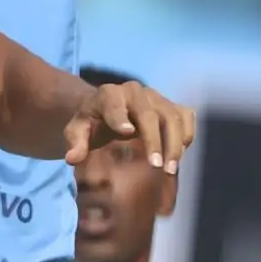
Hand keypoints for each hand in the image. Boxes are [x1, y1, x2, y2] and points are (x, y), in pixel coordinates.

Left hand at [62, 81, 193, 172]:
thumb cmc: (91, 123)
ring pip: (172, 116)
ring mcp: (156, 97)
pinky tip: (181, 154)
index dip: (120, 116)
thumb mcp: (77, 130)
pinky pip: (185, 115)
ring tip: (171, 169)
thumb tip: (73, 159)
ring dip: (175, 143)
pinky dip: (187, 133)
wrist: (105, 110)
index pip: (114, 104)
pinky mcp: (171, 105)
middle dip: (154, 140)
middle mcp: (135, 92)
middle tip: (157, 167)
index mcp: (108, 95)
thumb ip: (75, 142)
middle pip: (149, 113)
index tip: (127, 133)